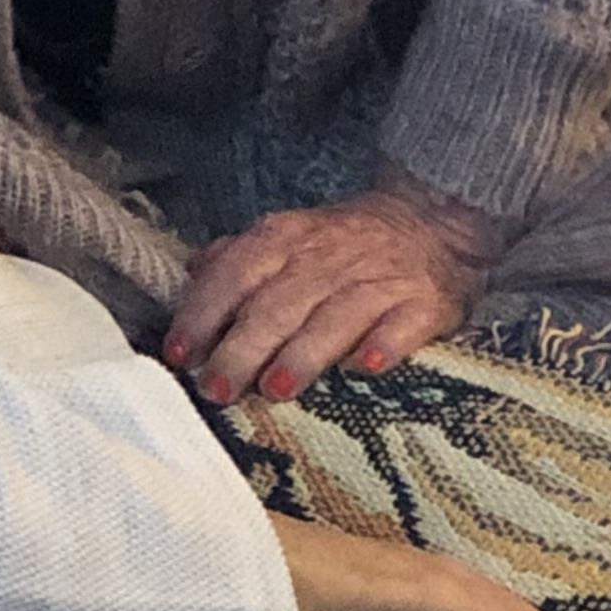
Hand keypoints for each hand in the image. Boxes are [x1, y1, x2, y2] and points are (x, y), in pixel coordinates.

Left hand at [165, 169, 509, 406]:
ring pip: (334, 316)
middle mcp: (327, 257)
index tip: (180, 353)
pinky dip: (386, 343)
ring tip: (276, 390)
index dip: (205, 311)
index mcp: (285, 239)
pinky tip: (368, 366)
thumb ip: (236, 257)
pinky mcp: (423, 302)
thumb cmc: (341, 243)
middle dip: (243, 348)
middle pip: (278, 303)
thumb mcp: (285, 236)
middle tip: (217, 389)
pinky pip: (403, 324)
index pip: (236, 271)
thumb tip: (190, 275)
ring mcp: (377, 280)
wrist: (430, 220)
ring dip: (303, 353)